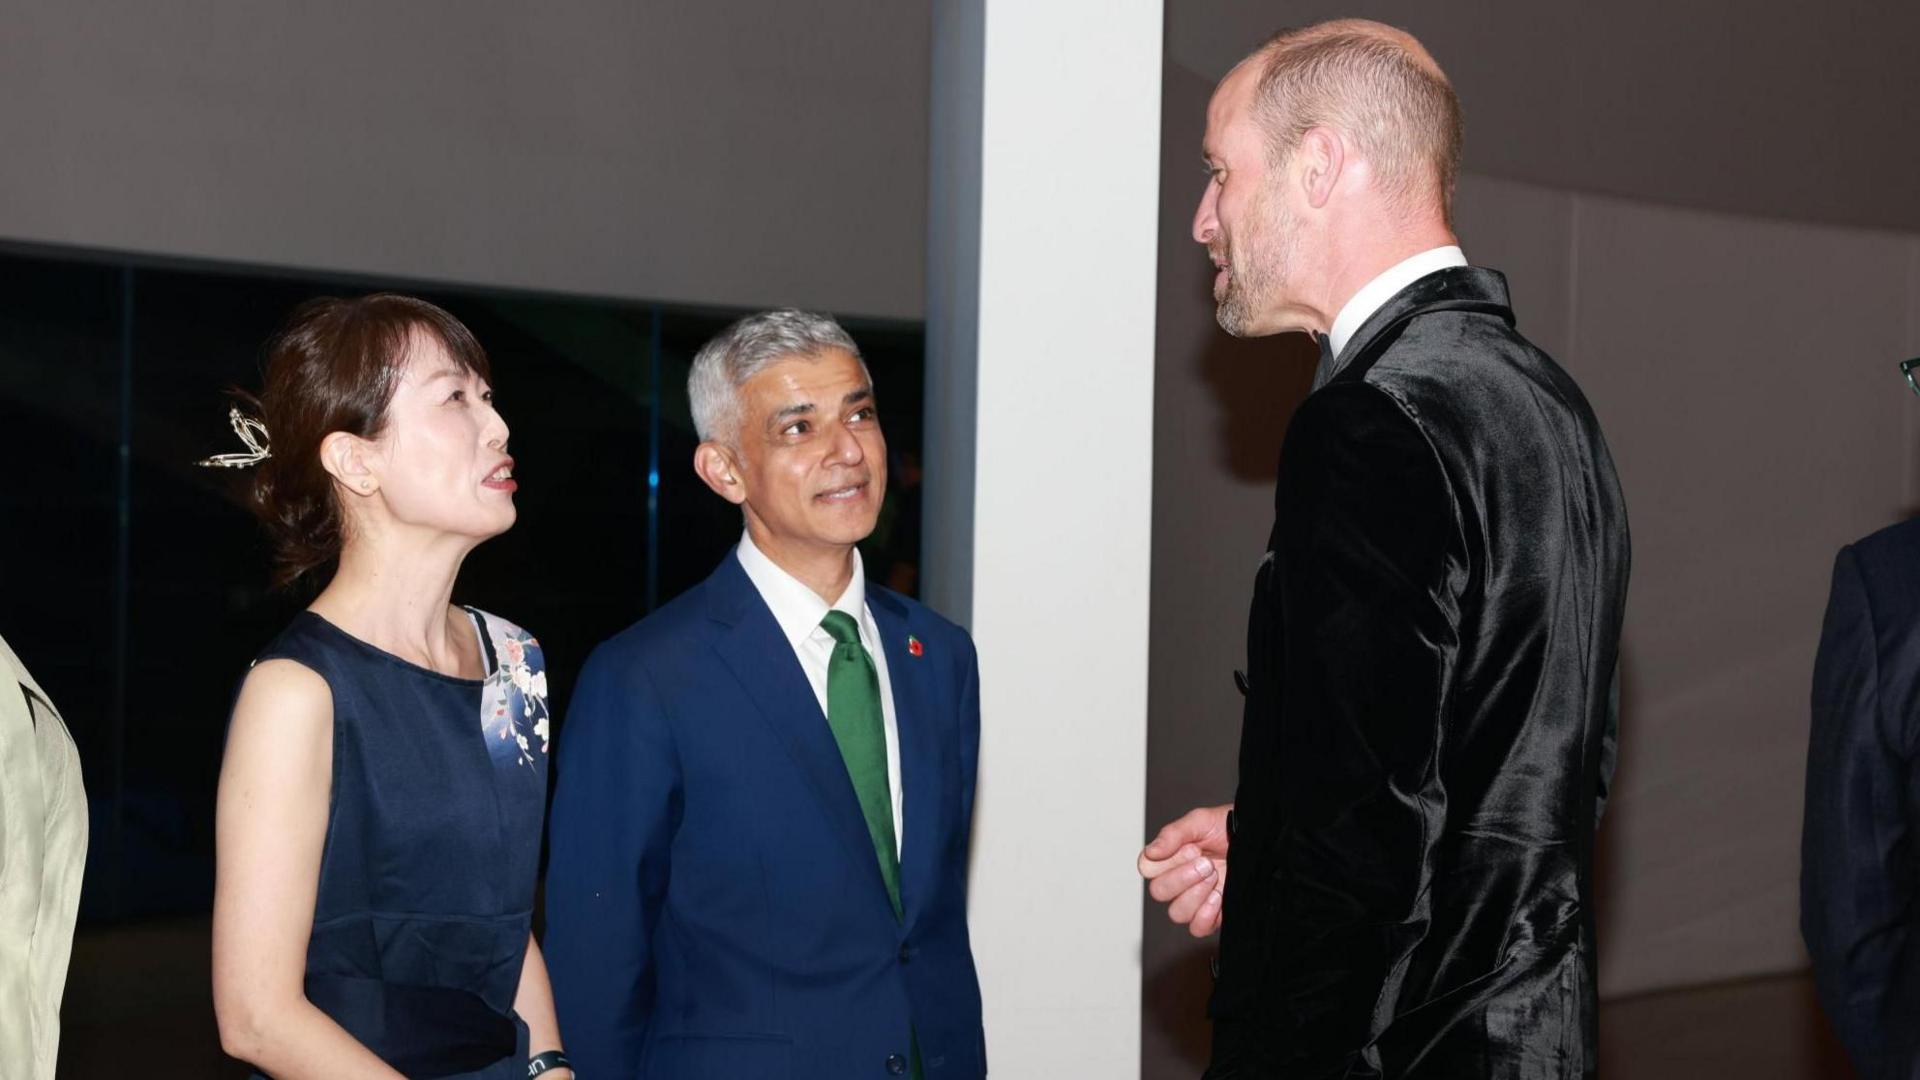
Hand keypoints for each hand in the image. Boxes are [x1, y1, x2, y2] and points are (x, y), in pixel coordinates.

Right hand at [1138, 804, 1230, 937]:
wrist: (1260, 841)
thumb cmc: (1230, 828)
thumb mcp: (1201, 821)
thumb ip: (1173, 834)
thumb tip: (1151, 852)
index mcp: (1170, 857)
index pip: (1147, 869)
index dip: (1166, 862)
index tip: (1190, 849)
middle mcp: (1179, 880)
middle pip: (1159, 892)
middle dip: (1183, 877)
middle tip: (1207, 863)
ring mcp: (1196, 899)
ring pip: (1177, 913)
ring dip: (1196, 895)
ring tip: (1215, 877)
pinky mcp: (1213, 915)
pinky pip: (1197, 928)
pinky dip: (1206, 915)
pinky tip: (1218, 897)